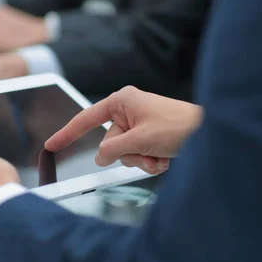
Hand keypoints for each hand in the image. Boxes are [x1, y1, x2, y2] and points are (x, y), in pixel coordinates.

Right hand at [45, 86, 202, 173]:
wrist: (211, 131)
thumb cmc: (179, 126)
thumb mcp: (140, 139)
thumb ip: (114, 149)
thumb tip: (100, 157)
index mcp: (121, 101)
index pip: (86, 119)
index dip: (67, 133)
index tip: (51, 144)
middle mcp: (128, 109)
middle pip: (110, 143)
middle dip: (128, 155)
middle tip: (148, 153)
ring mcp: (139, 123)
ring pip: (124, 153)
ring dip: (141, 160)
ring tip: (160, 156)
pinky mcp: (149, 134)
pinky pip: (138, 154)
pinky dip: (150, 160)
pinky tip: (166, 157)